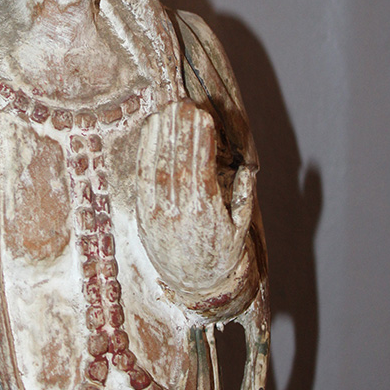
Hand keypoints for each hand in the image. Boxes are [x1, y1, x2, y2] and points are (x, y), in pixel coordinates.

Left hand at [136, 99, 254, 303]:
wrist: (193, 285)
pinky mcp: (144, 211)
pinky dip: (147, 151)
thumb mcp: (240, 230)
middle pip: (177, 164)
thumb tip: (245, 172)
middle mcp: (178, 212)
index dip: (199, 143)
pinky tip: (152, 130)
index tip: (202, 117)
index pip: (199, 171)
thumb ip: (242, 200)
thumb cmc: (221, 254)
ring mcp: (157, 212)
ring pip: (158, 167)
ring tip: (167, 109)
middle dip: (180, 132)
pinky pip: (144, 177)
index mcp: (205, 214)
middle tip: (183, 104)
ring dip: (162, 136)